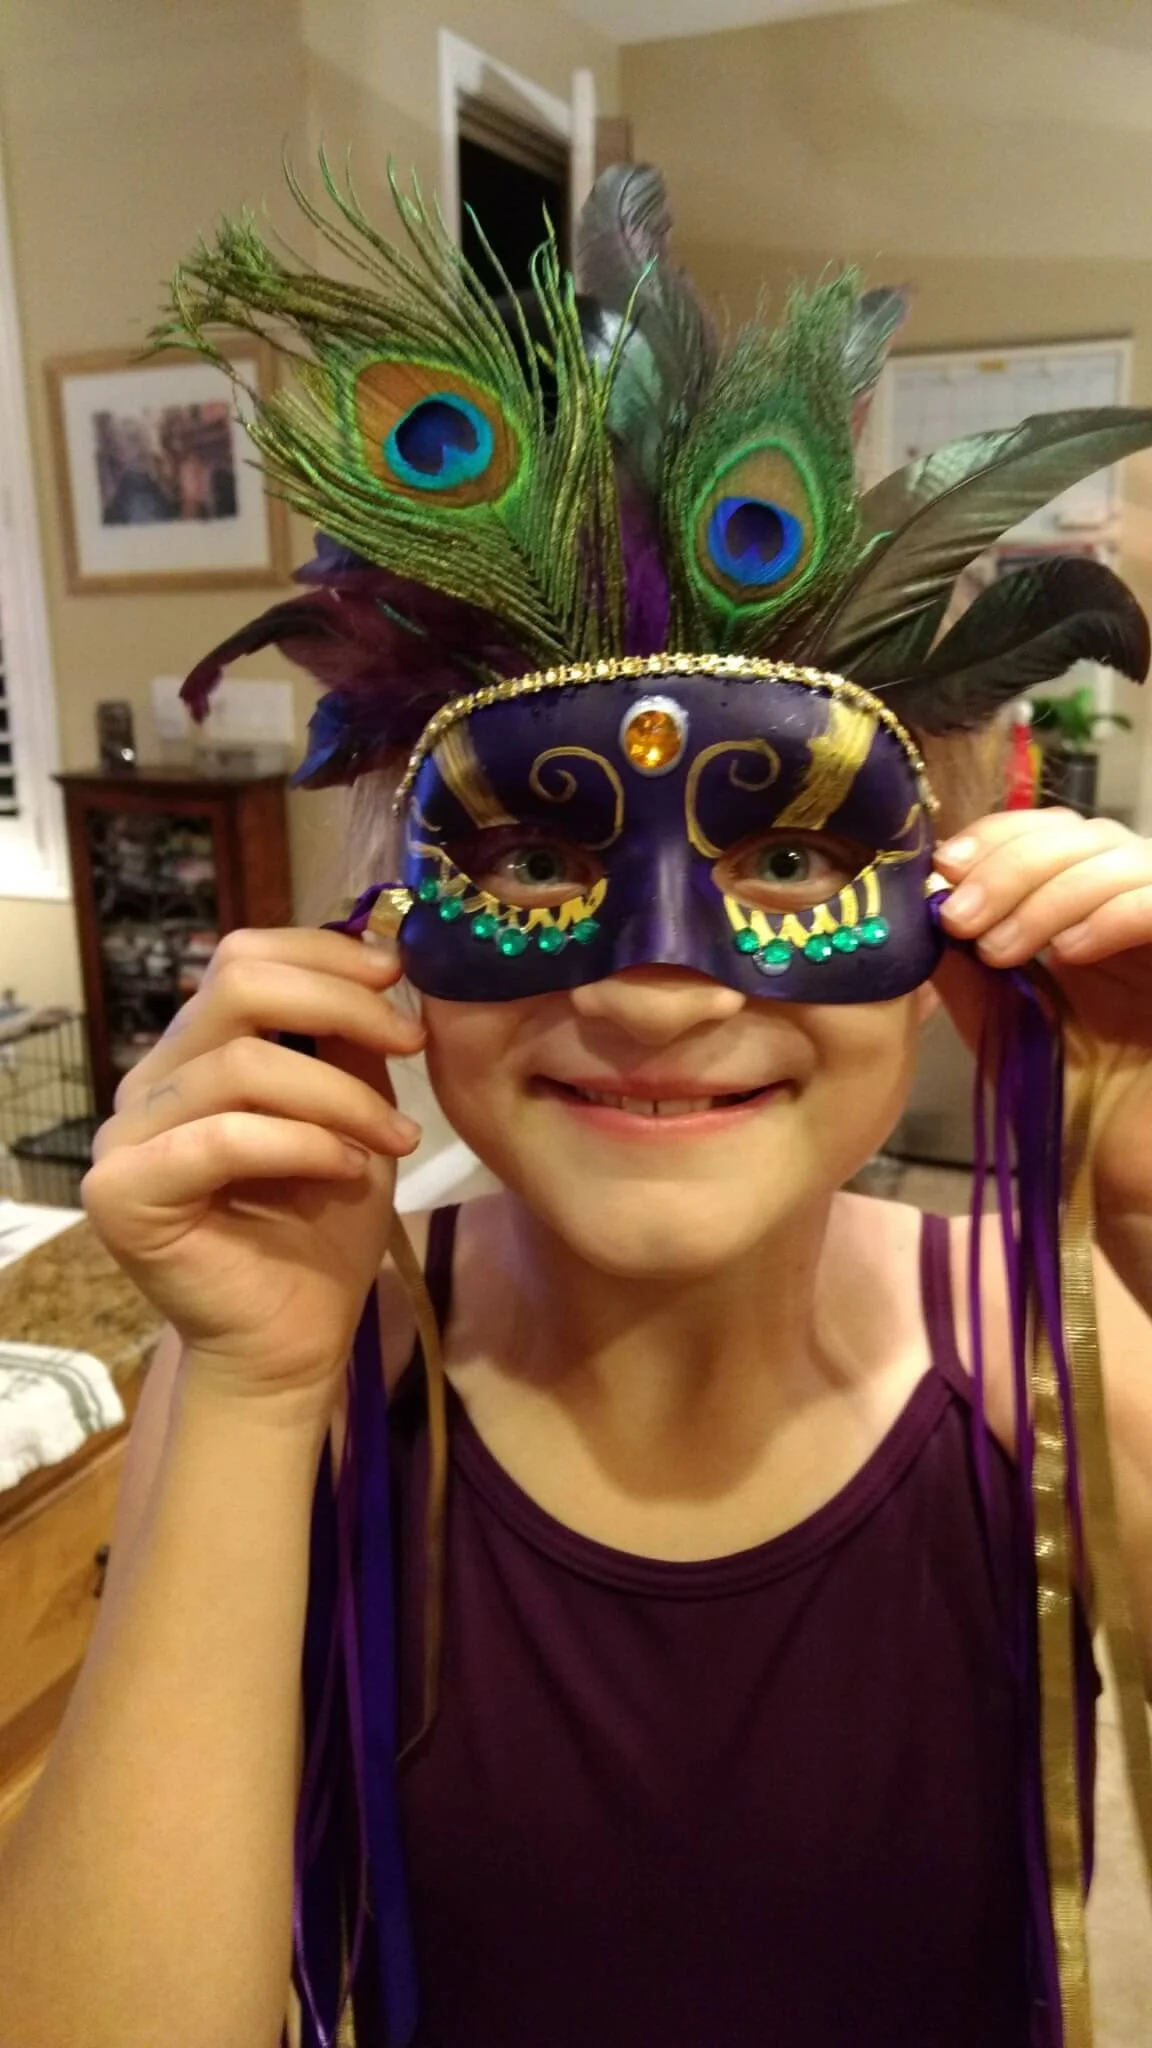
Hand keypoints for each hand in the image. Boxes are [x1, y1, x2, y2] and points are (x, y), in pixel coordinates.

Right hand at [83, 928, 424, 1419]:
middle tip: (409, 1043)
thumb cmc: (320, 1232)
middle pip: (236, 986)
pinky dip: (302, 1144)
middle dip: (340, 1004)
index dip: (323, 953)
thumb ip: (349, 1042)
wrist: (293, 1341)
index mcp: (196, 1051)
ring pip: (243, 1064)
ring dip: (341, 1096)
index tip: (397, 975)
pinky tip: (349, 1169)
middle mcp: (151, 1081)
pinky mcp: (123, 1192)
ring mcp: (127, 1135)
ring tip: (396, 1140)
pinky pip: (222, 1137)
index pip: (243, 958)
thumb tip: (379, 957)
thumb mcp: (354, 1114)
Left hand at [932, 808, 1151, 1245]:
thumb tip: (920, 904)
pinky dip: (1112, 913)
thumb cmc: (1070, 1111)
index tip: (944, 870)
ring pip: (1123, 858)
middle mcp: (1133, 913)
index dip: (997, 837)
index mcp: (1086, 917)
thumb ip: (966, 967)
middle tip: (960, 919)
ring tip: (1001, 949)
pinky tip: (1068, 954)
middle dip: (1010, 866)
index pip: (1050, 833)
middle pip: (1082, 835)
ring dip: (1048, 892)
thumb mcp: (1003, 1027)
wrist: (1125, 1181)